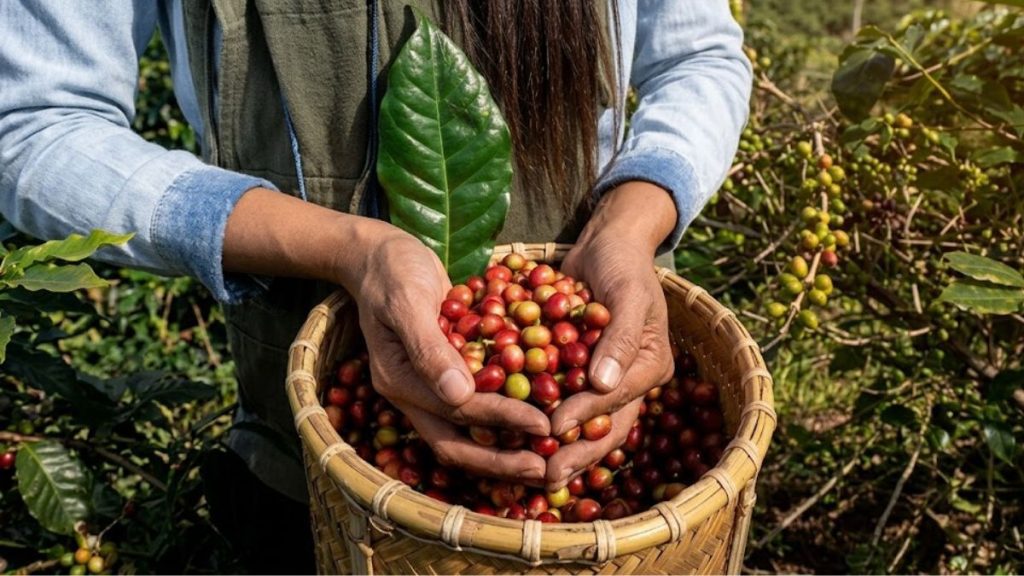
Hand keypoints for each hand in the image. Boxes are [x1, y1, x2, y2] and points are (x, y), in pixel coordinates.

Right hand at [351, 226, 548, 481]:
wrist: (379, 255)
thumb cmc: (393, 269)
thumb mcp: (408, 301)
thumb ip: (429, 347)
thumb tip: (458, 396)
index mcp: (400, 380)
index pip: (457, 412)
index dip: (502, 420)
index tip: (543, 425)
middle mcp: (412, 394)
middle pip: (457, 444)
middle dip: (502, 460)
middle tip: (548, 468)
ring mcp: (425, 389)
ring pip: (465, 435)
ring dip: (503, 450)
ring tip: (545, 458)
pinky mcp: (441, 378)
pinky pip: (472, 411)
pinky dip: (501, 422)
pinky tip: (535, 427)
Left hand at [545, 182, 676, 488]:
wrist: (606, 244)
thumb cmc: (622, 263)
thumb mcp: (627, 293)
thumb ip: (620, 337)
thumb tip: (603, 384)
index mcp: (650, 367)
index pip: (616, 400)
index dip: (583, 416)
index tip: (551, 429)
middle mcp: (629, 380)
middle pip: (602, 426)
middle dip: (573, 452)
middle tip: (543, 475)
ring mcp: (604, 379)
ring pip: (581, 423)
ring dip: (557, 446)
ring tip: (529, 471)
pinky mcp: (579, 373)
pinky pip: (562, 401)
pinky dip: (542, 418)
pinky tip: (513, 435)